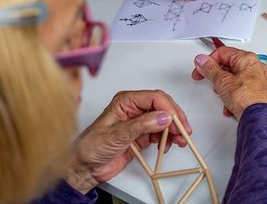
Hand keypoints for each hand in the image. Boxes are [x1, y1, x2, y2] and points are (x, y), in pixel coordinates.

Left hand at [66, 90, 191, 192]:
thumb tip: (163, 117)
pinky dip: (167, 139)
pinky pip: (160, 133)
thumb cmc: (90, 147)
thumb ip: (142, 125)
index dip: (169, 108)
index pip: (155, 98)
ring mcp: (138, 122)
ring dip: (173, 130)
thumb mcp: (117, 135)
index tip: (176, 121)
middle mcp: (134, 109)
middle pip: (162, 108)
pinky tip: (167, 145)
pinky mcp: (141, 136)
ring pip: (164, 121)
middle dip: (175, 119)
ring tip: (179, 140)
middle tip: (183, 131)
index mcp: (126, 101)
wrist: (83, 168)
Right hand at [192, 47, 266, 119]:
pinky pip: (242, 90)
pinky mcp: (259, 91)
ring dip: (226, 90)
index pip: (222, 52)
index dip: (208, 61)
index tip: (200, 70)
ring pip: (235, 80)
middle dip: (218, 78)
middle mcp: (255, 66)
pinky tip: (231, 105)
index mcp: (247, 58)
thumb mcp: (222, 81)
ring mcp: (259, 79)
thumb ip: (210, 69)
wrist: (259, 116)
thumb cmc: (247, 98)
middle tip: (214, 85)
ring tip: (225, 98)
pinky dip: (234, 97)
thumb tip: (202, 60)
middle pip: (229, 66)